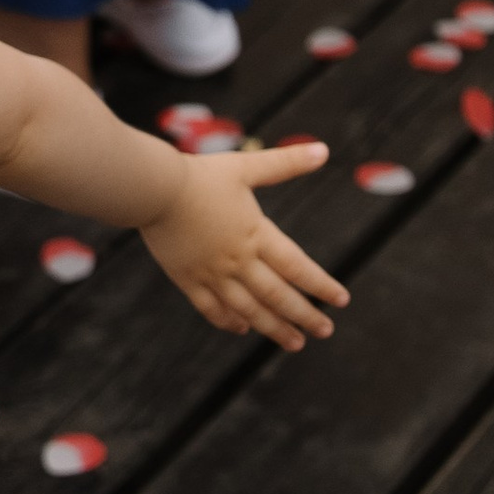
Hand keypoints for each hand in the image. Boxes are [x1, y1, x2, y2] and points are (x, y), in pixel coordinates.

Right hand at [141, 141, 344, 351]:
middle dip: (304, 316)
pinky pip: (213, 308)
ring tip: (295, 343)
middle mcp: (238, 259)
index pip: (297, 266)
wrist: (152, 190)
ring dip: (274, 328)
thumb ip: (284, 163)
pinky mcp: (187, 280)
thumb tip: (323, 150)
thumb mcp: (245, 166)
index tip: (341, 300)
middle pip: (278, 295)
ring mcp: (212, 274)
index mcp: (255, 234)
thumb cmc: (199, 175)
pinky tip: (243, 328)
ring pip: (249, 309)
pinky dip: (230, 321)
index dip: (321, 284)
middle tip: (325, 331)